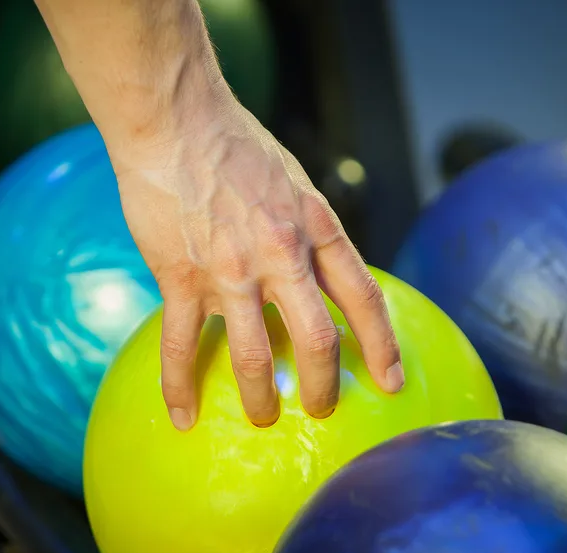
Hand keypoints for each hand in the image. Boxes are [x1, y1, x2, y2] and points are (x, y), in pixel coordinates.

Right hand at [106, 89, 403, 430]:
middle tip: (321, 408)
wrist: (175, 121)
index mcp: (316, 229)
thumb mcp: (297, 185)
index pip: (363, 297)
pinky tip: (184, 417)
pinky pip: (181, 346)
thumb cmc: (237, 146)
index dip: (382, 346)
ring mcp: (230, 272)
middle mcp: (281, 255)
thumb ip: (312, 233)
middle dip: (324, 387)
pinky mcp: (182, 279)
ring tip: (264, 417)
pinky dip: (181, 387)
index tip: (391, 381)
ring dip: (262, 398)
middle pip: (318, 340)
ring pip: (253, 357)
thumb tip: (321, 278)